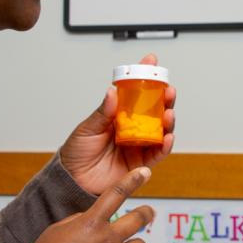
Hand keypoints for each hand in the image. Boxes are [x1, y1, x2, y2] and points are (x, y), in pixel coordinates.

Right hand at [28, 166, 153, 242]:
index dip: (132, 181)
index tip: (143, 173)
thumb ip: (80, 221)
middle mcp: (107, 240)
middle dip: (146, 213)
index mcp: (91, 223)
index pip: (116, 194)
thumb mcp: (58, 230)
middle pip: (138, 220)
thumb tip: (91, 219)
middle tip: (147, 213)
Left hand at [59, 53, 175, 193]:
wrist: (73, 180)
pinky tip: (168, 138)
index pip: (135, 94)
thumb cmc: (77, 152)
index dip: (145, 78)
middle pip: (154, 111)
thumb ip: (103, 112)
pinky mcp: (140, 163)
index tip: (151, 63)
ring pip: (161, 130)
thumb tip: (112, 92)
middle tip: (168, 90)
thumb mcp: (87, 128)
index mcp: (119, 116)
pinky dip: (166, 145)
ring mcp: (138, 145)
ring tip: (168, 113)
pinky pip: (158, 153)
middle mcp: (132, 129)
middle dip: (165, 99)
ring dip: (168, 121)